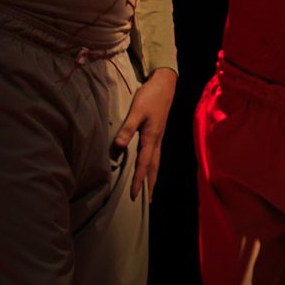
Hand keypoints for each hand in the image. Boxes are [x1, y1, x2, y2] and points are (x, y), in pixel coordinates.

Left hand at [112, 68, 175, 200]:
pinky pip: (156, 155)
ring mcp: (159, 136)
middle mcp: (156, 140)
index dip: (138, 180)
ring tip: (151, 189)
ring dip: (152, 176)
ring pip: (156, 162)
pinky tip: (151, 166)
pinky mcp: (158, 132)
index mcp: (151, 137)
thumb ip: (127, 128)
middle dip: (150, 184)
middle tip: (148, 201)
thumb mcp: (137, 111)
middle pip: (154, 167)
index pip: (143, 164)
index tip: (135, 196)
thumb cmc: (150, 96)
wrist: (165, 83)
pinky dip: (153, 166)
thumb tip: (118, 147)